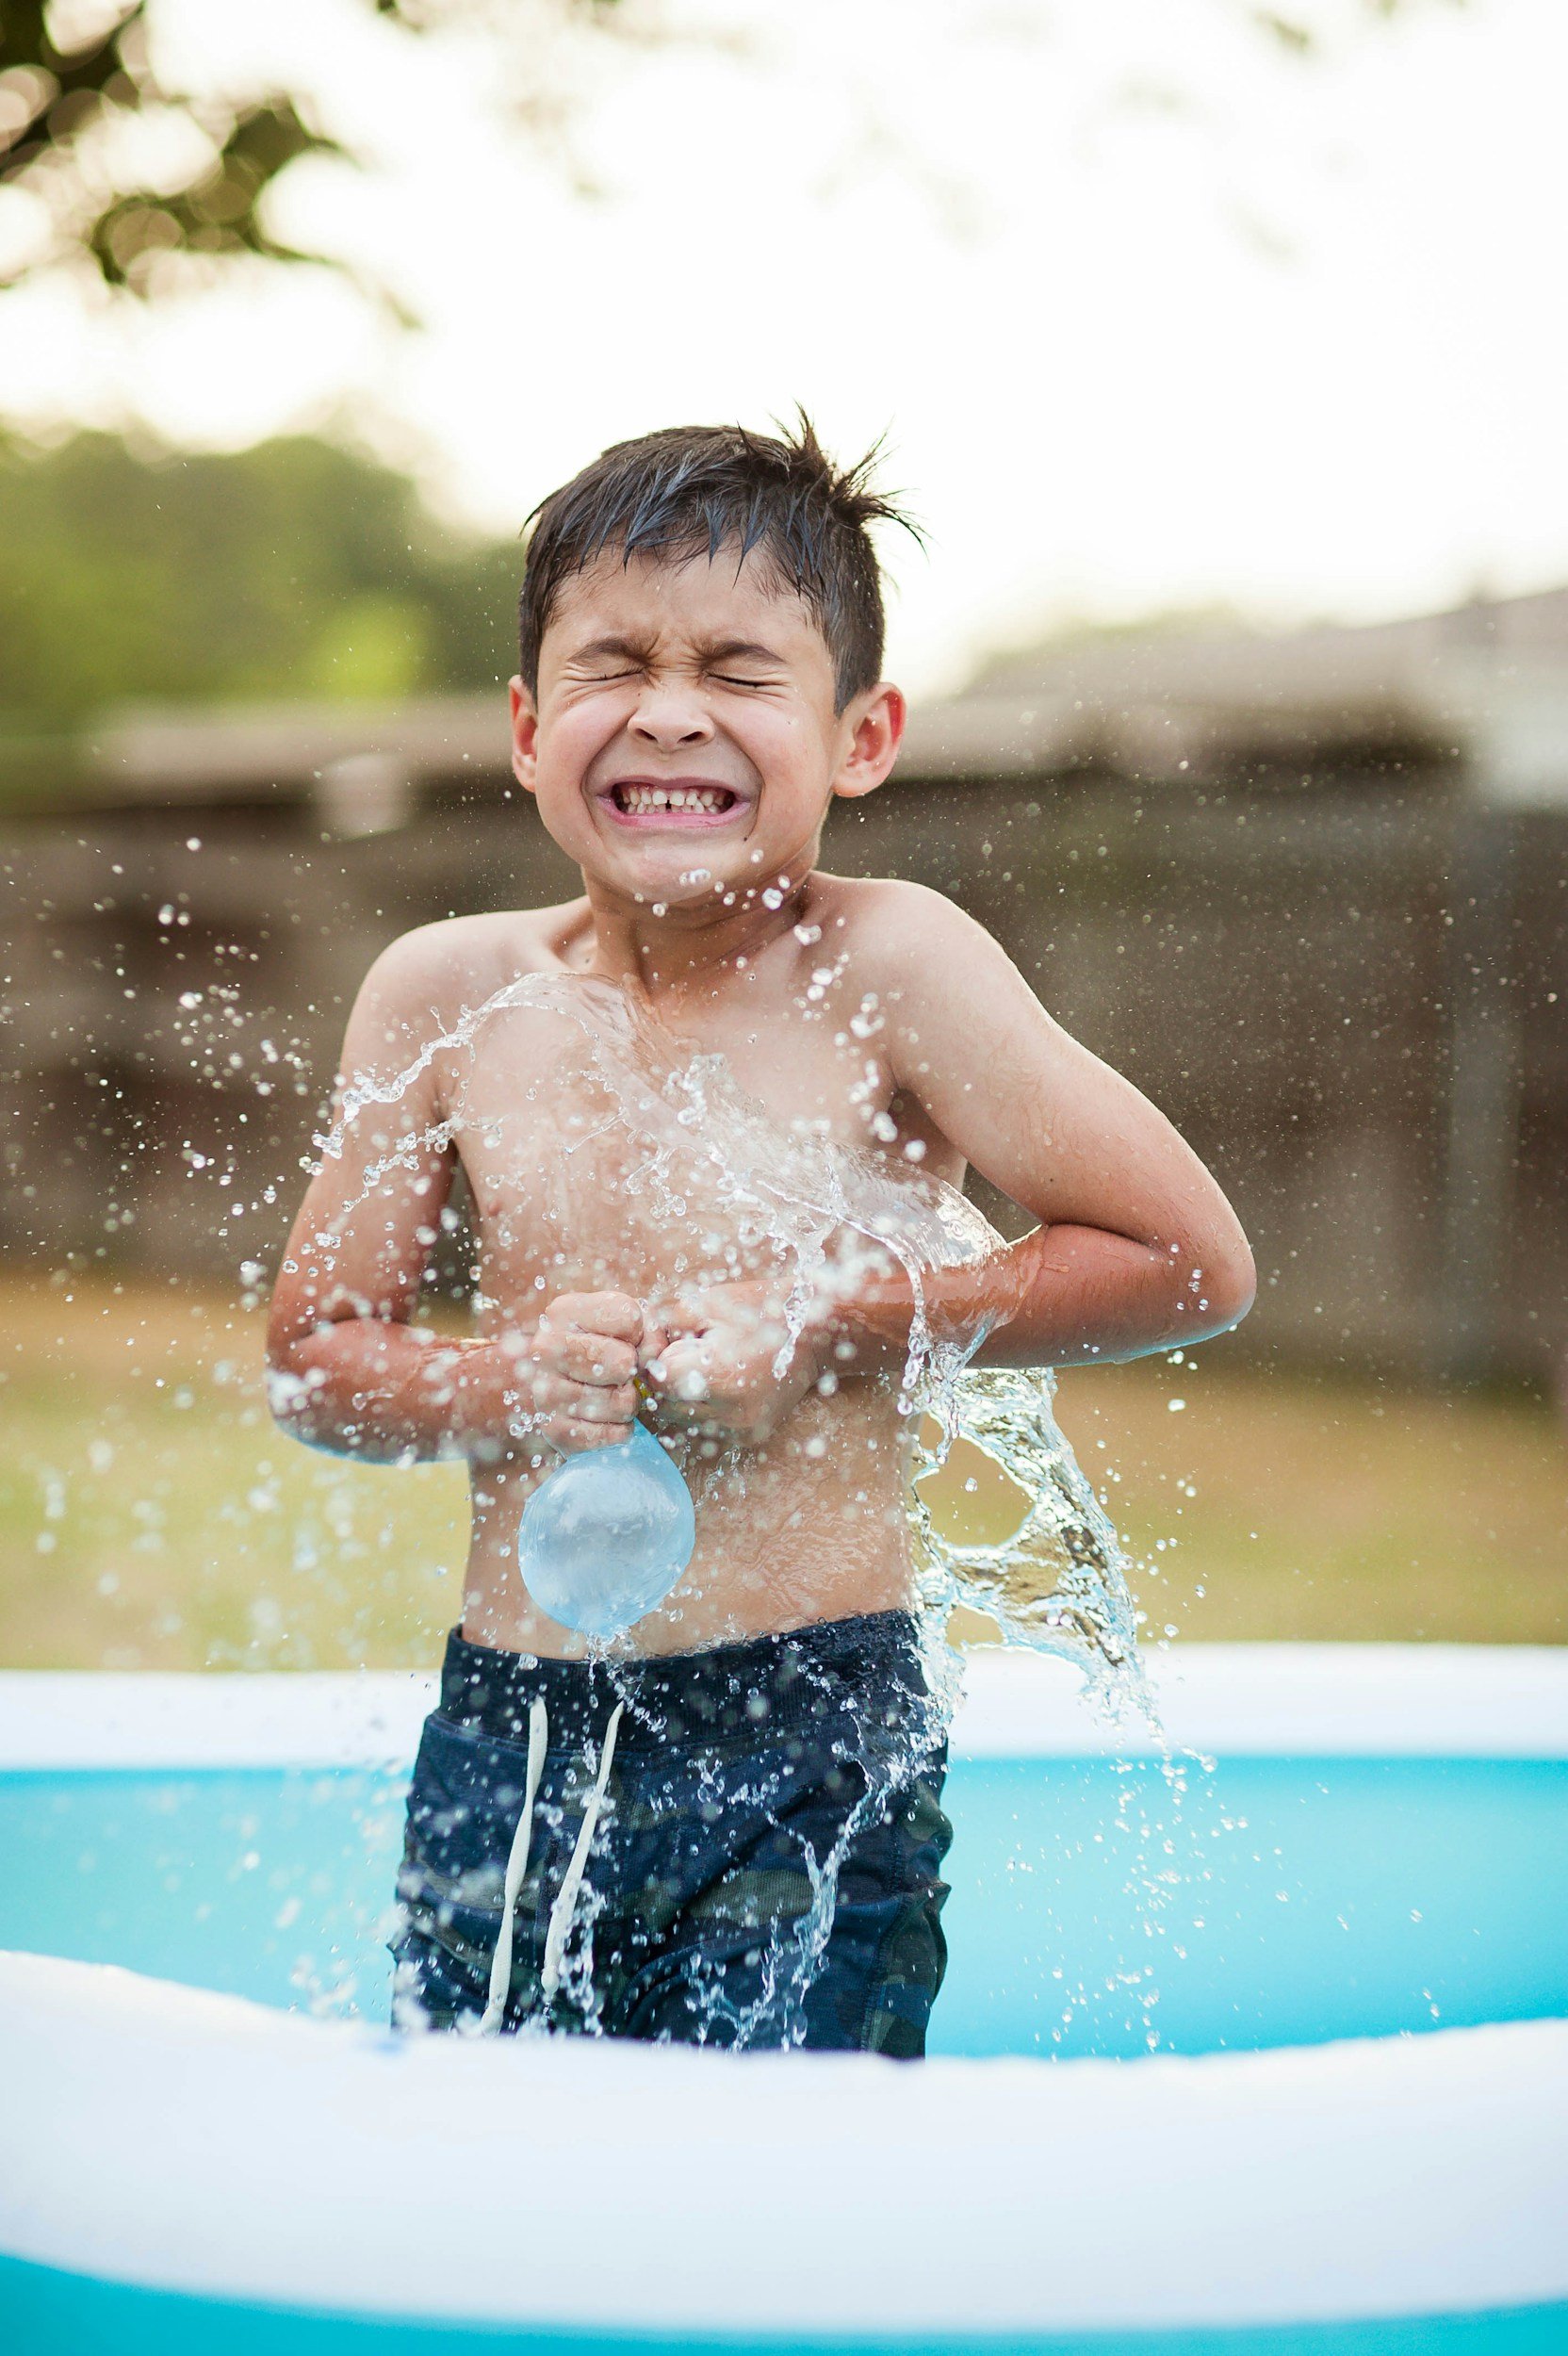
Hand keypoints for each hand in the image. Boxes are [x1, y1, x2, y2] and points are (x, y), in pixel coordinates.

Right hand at [500, 1292, 641, 1455]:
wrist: (585, 1395)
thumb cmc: (614, 1353)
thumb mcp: (635, 1329)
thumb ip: (652, 1334)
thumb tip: (652, 1363)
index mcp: (565, 1311)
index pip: (627, 1317)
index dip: (640, 1334)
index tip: (626, 1341)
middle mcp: (546, 1346)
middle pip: (622, 1362)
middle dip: (633, 1373)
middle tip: (620, 1376)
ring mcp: (544, 1389)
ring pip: (619, 1402)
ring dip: (628, 1405)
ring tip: (613, 1397)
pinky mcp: (552, 1428)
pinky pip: (608, 1434)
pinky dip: (619, 1432)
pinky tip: (607, 1421)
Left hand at [640, 1279, 826, 1446]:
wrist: (817, 1333)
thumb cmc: (759, 1310)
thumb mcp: (705, 1303)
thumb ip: (662, 1324)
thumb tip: (632, 1346)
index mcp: (718, 1377)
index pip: (658, 1380)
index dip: (659, 1359)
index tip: (677, 1342)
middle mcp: (730, 1413)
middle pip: (666, 1406)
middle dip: (668, 1380)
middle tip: (692, 1353)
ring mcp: (741, 1430)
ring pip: (683, 1422)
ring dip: (683, 1398)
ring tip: (707, 1369)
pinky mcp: (750, 1438)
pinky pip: (706, 1430)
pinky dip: (704, 1410)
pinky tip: (722, 1385)